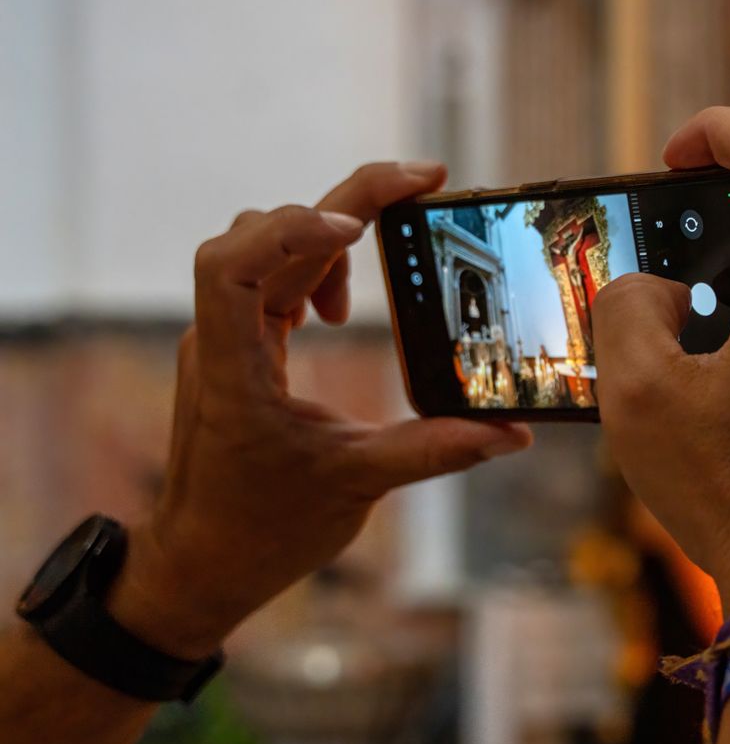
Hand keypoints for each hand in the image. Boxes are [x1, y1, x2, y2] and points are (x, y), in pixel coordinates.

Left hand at [108, 163, 531, 657]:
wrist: (205, 563)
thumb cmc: (263, 530)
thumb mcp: (356, 488)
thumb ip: (434, 452)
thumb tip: (511, 435)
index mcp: (230, 368)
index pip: (234, 265)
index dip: (292, 232)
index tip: (357, 230)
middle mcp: (218, 340)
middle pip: (265, 235)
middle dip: (344, 201)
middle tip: (422, 180)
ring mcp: (225, 341)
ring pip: (266, 248)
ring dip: (324, 237)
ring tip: (379, 259)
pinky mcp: (241, 350)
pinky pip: (269, 279)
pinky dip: (313, 268)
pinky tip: (343, 307)